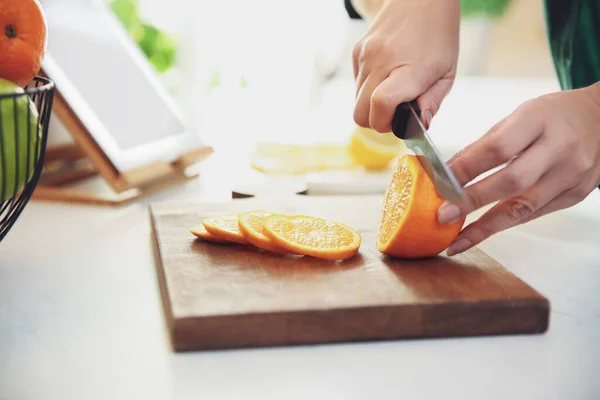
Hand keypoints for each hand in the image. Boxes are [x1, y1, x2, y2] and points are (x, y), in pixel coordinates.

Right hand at [352, 0, 459, 131]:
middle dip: (376, 121)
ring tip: (393, 92)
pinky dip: (367, 89)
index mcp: (409, 69)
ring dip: (371, 105)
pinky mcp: (357, 51)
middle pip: (360, 114)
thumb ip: (432, 103)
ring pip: (356, 101)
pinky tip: (386, 76)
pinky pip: (356, 84)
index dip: (385, 123)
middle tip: (395, 113)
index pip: (381, 105)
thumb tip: (419, 127)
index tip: (398, 121)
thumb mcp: (447, 73)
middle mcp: (381, 62)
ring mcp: (365, 56)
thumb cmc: (438, 36)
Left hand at [439, 84, 599, 255]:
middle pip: (511, 181)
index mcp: (540, 120)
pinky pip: (534, 213)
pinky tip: (482, 231)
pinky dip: (505, 223)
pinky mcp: (576, 195)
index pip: (497, 148)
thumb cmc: (554, 115)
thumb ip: (486, 143)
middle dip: (472, 201)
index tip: (439, 184)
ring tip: (457, 240)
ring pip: (524, 207)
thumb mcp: (519, 115)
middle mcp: (561, 148)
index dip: (466, 169)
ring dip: (486, 227)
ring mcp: (572, 175)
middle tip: (443, 215)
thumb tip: (448, 171)